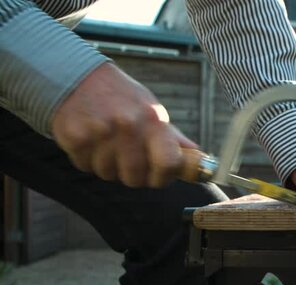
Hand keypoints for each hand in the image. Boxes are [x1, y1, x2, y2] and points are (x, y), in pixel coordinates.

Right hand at [52, 63, 196, 187]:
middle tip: (129, 156)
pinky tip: (90, 139)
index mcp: (152, 119)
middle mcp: (128, 125)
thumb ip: (173, 138)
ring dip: (109, 166)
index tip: (160, 175)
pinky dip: (88, 159)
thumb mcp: (150, 109)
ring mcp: (100, 132)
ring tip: (106, 142)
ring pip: (109, 174)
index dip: (165, 177)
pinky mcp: (75, 138)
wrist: (75, 75)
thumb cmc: (120, 97)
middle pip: (136, 178)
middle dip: (134, 174)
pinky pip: (86, 166)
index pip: (169, 164)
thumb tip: (200, 158)